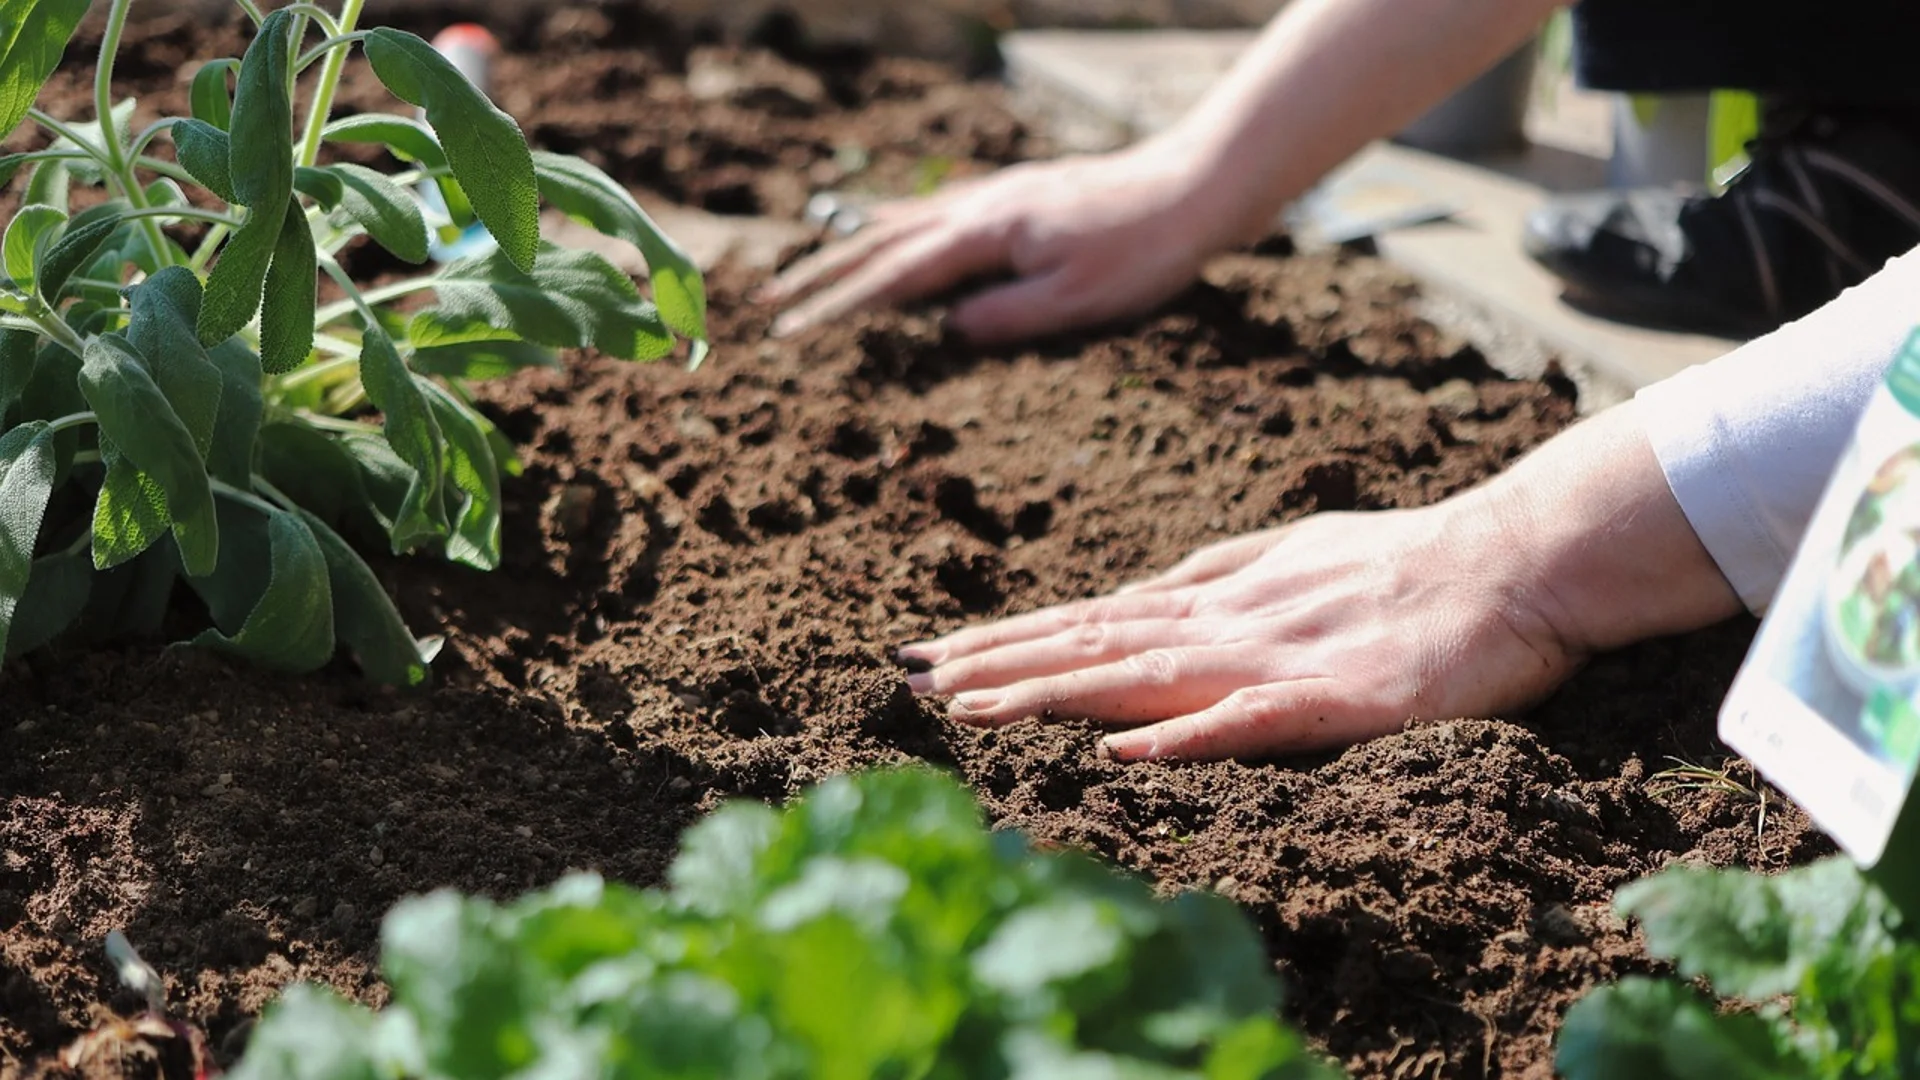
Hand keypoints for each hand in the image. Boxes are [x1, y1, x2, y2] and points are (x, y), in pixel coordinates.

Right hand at [761, 142, 1238, 343]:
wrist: (1194, 187)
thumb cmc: (1143, 251)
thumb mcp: (1076, 301)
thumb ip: (1005, 317)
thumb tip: (945, 332)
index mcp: (986, 236)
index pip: (893, 278)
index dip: (837, 307)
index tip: (790, 331)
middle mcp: (980, 208)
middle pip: (881, 243)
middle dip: (822, 274)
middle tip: (770, 301)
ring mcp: (997, 197)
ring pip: (905, 221)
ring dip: (851, 247)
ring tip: (810, 267)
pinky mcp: (1017, 196)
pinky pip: (937, 210)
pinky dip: (898, 223)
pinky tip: (892, 229)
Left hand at [898, 497, 1586, 761]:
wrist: (1518, 559)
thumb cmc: (1407, 560)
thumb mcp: (1291, 554)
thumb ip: (1215, 575)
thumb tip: (1138, 594)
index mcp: (1219, 596)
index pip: (1091, 620)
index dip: (1008, 638)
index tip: (930, 654)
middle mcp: (1230, 621)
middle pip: (1095, 643)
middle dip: (998, 663)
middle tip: (909, 679)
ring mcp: (1280, 656)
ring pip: (1146, 675)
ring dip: (1054, 691)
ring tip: (971, 707)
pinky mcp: (1341, 698)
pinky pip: (1253, 719)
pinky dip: (1185, 735)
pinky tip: (1124, 750)